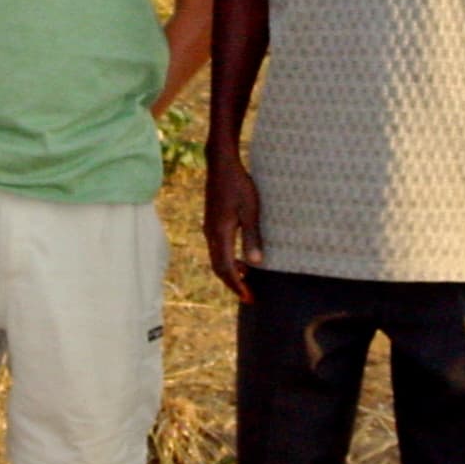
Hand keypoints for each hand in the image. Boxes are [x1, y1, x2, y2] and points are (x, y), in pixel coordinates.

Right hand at [203, 154, 263, 302]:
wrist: (221, 165)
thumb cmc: (238, 185)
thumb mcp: (251, 211)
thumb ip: (252, 237)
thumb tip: (255, 263)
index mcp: (220, 234)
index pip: (226, 269)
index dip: (237, 286)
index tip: (248, 298)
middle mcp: (211, 234)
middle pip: (219, 268)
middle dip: (233, 284)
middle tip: (248, 296)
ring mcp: (209, 228)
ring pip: (217, 259)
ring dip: (230, 272)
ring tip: (247, 280)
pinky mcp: (212, 223)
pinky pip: (217, 249)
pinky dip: (228, 260)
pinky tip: (241, 259)